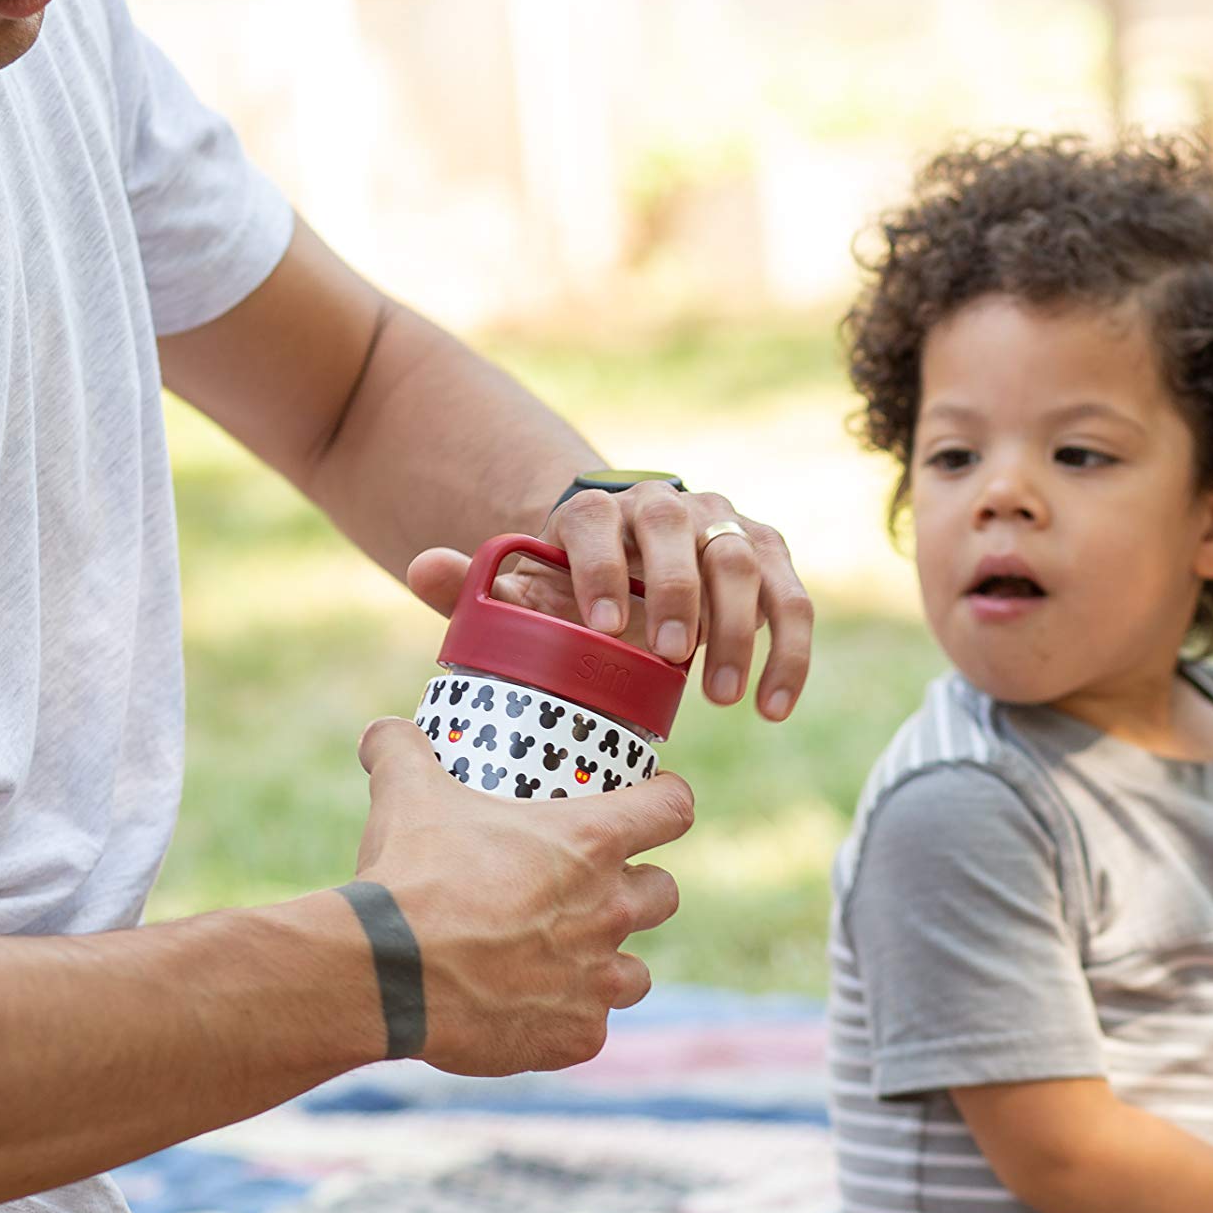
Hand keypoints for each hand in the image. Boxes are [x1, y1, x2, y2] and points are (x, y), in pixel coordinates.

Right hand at [350, 718, 689, 1075]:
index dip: (667, 802)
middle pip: (665, 893)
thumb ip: (403, 753)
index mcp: (592, 842)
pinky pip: (588, 1030)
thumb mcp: (407, 796)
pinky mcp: (576, 1036)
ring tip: (564, 961)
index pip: (672, 809)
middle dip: (639, 889)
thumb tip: (384, 733)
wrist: (387, 973)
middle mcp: (611, 910)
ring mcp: (598, 979)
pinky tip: (527, 1014)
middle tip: (596, 890)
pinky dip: (563, 1023)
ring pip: (636, 974)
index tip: (655, 803)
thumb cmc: (411, 876)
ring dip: (609, 964)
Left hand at [404, 484, 814, 720]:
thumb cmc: (569, 596)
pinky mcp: (768, 557)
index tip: (601, 630)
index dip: (598, 568)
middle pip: (678, 530)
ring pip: (743, 562)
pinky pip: (790, 601)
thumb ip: (474, 583)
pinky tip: (773, 707)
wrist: (628, 571)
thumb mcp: (523, 591)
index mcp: (596, 509)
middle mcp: (667, 505)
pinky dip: (788, 653)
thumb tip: (422, 569)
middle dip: (677, 592)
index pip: (593, 520)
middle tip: (670, 659)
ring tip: (719, 698)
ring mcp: (724, 527)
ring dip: (737, 630)